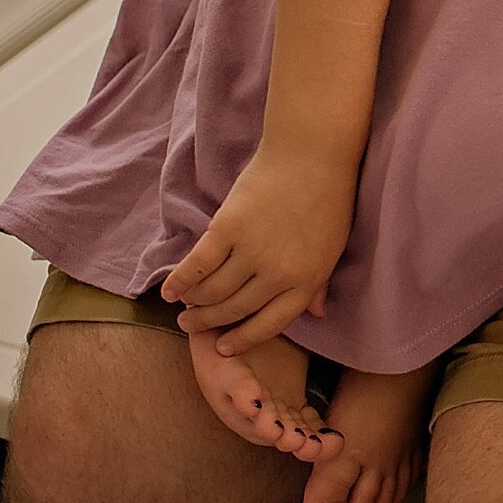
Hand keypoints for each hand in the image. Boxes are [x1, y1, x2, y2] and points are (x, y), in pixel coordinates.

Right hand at [161, 147, 353, 354]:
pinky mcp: (227, 229)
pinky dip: (180, 282)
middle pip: (235, 310)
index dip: (244, 340)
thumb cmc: (327, 198)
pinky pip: (196, 265)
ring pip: (212, 292)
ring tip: (184, 308)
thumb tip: (317, 313)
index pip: (270, 325)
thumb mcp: (332, 247)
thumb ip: (319, 283)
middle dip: (210, 322)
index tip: (225, 348)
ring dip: (194, 304)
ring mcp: (252, 251)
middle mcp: (278, 273)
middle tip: (191, 326)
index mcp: (307, 280)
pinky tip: (170, 291)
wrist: (312, 154)